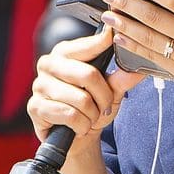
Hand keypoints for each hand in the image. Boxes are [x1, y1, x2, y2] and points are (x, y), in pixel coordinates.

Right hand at [27, 28, 145, 142]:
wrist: (77, 137)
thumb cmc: (91, 108)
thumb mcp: (111, 91)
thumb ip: (123, 78)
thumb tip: (138, 68)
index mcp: (65, 53)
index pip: (88, 44)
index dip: (103, 41)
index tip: (114, 36)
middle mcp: (49, 64)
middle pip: (89, 75)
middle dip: (104, 97)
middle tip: (105, 106)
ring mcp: (40, 85)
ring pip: (81, 99)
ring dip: (93, 115)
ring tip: (89, 117)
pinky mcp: (35, 107)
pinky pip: (70, 115)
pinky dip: (82, 125)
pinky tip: (78, 126)